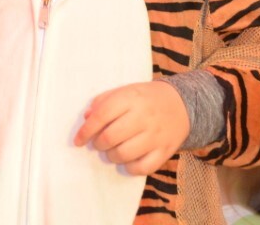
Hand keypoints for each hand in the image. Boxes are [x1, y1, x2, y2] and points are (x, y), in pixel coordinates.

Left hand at [73, 80, 189, 175]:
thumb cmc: (146, 98)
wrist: (181, 104)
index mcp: (131, 98)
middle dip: (98, 144)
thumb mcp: (125, 91)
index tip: (78, 140)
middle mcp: (144, 117)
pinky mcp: (165, 151)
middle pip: (110, 137)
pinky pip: (142, 168)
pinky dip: (130, 167)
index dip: (86, 130)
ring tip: (113, 150)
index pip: (102, 115)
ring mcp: (156, 135)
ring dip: (112, 156)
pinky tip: (128, 160)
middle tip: (98, 143)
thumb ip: (103, 101)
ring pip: (124, 154)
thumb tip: (86, 118)